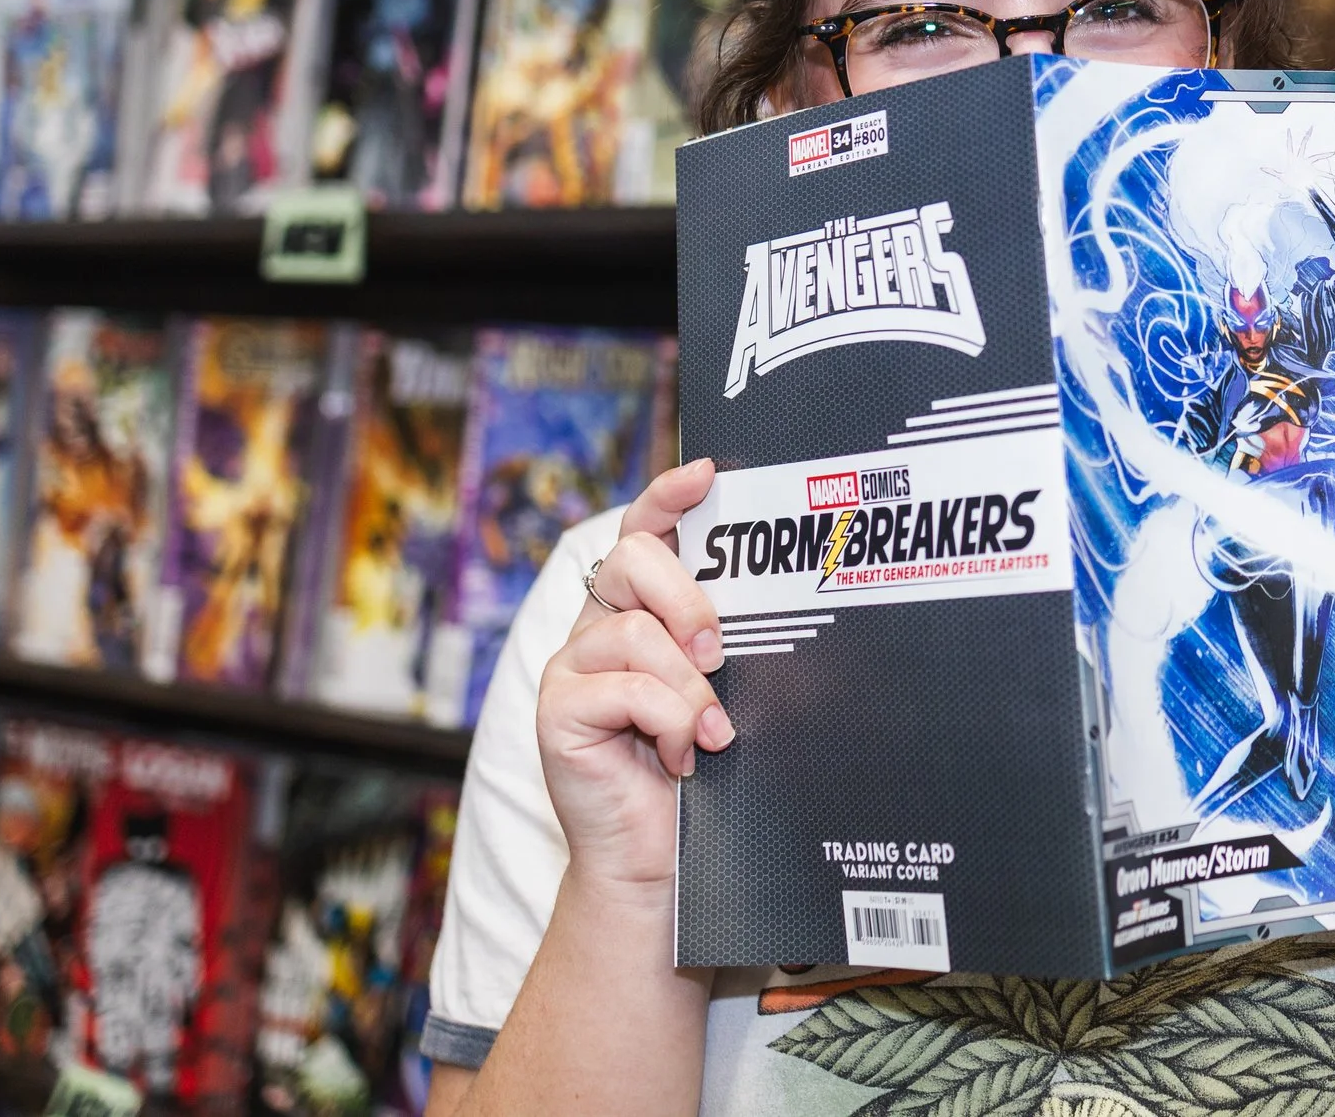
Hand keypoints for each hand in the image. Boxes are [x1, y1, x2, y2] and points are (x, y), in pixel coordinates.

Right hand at [535, 456, 731, 892]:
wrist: (653, 860)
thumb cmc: (693, 773)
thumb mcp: (717, 692)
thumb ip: (721, 646)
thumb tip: (779, 600)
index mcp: (632, 613)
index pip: (640, 533)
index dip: (668, 498)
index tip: (707, 475)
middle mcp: (594, 630)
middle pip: (631, 560)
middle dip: (688, 597)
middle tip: (718, 650)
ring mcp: (569, 669)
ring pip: (638, 633)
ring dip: (689, 686)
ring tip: (710, 731)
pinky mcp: (556, 711)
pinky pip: (626, 688)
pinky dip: (670, 721)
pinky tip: (681, 755)